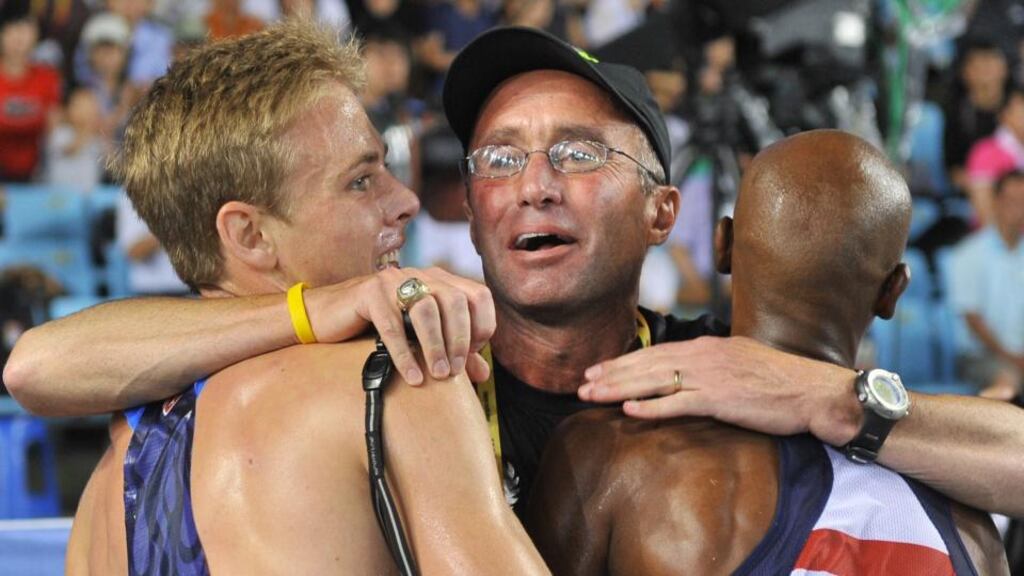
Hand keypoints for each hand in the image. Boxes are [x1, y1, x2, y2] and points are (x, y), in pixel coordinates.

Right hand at [304, 268, 494, 385]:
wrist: (326, 317)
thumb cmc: (378, 329)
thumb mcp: (420, 340)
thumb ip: (452, 352)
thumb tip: (484, 374)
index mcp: (439, 280)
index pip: (478, 296)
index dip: (481, 326)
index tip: (471, 355)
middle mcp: (419, 274)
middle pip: (456, 301)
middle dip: (459, 339)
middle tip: (454, 372)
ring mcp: (393, 280)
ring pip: (426, 309)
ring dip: (435, 346)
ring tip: (438, 375)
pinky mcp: (368, 292)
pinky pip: (392, 325)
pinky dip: (404, 354)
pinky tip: (412, 377)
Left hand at [577, 336, 861, 446]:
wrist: (815, 390)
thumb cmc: (782, 380)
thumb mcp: (741, 361)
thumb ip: (713, 363)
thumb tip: (689, 371)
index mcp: (707, 346)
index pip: (656, 352)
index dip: (624, 361)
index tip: (598, 368)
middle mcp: (704, 356)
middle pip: (647, 364)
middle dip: (611, 373)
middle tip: (581, 382)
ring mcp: (711, 376)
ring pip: (654, 381)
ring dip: (619, 388)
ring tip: (591, 394)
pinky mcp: (721, 398)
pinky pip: (679, 402)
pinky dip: (651, 407)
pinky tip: (628, 411)